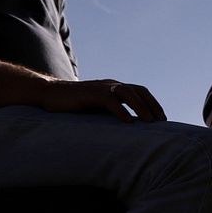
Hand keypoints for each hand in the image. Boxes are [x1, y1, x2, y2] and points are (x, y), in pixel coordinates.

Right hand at [37, 78, 166, 121]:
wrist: (50, 95)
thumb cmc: (73, 105)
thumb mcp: (96, 108)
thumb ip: (111, 112)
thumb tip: (127, 127)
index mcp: (114, 87)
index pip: (140, 92)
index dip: (152, 104)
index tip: (162, 119)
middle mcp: (111, 85)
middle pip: (139, 91)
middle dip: (152, 105)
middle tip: (161, 121)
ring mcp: (101, 88)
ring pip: (128, 93)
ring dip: (141, 107)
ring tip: (150, 122)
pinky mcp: (91, 94)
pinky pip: (110, 101)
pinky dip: (121, 111)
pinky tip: (128, 122)